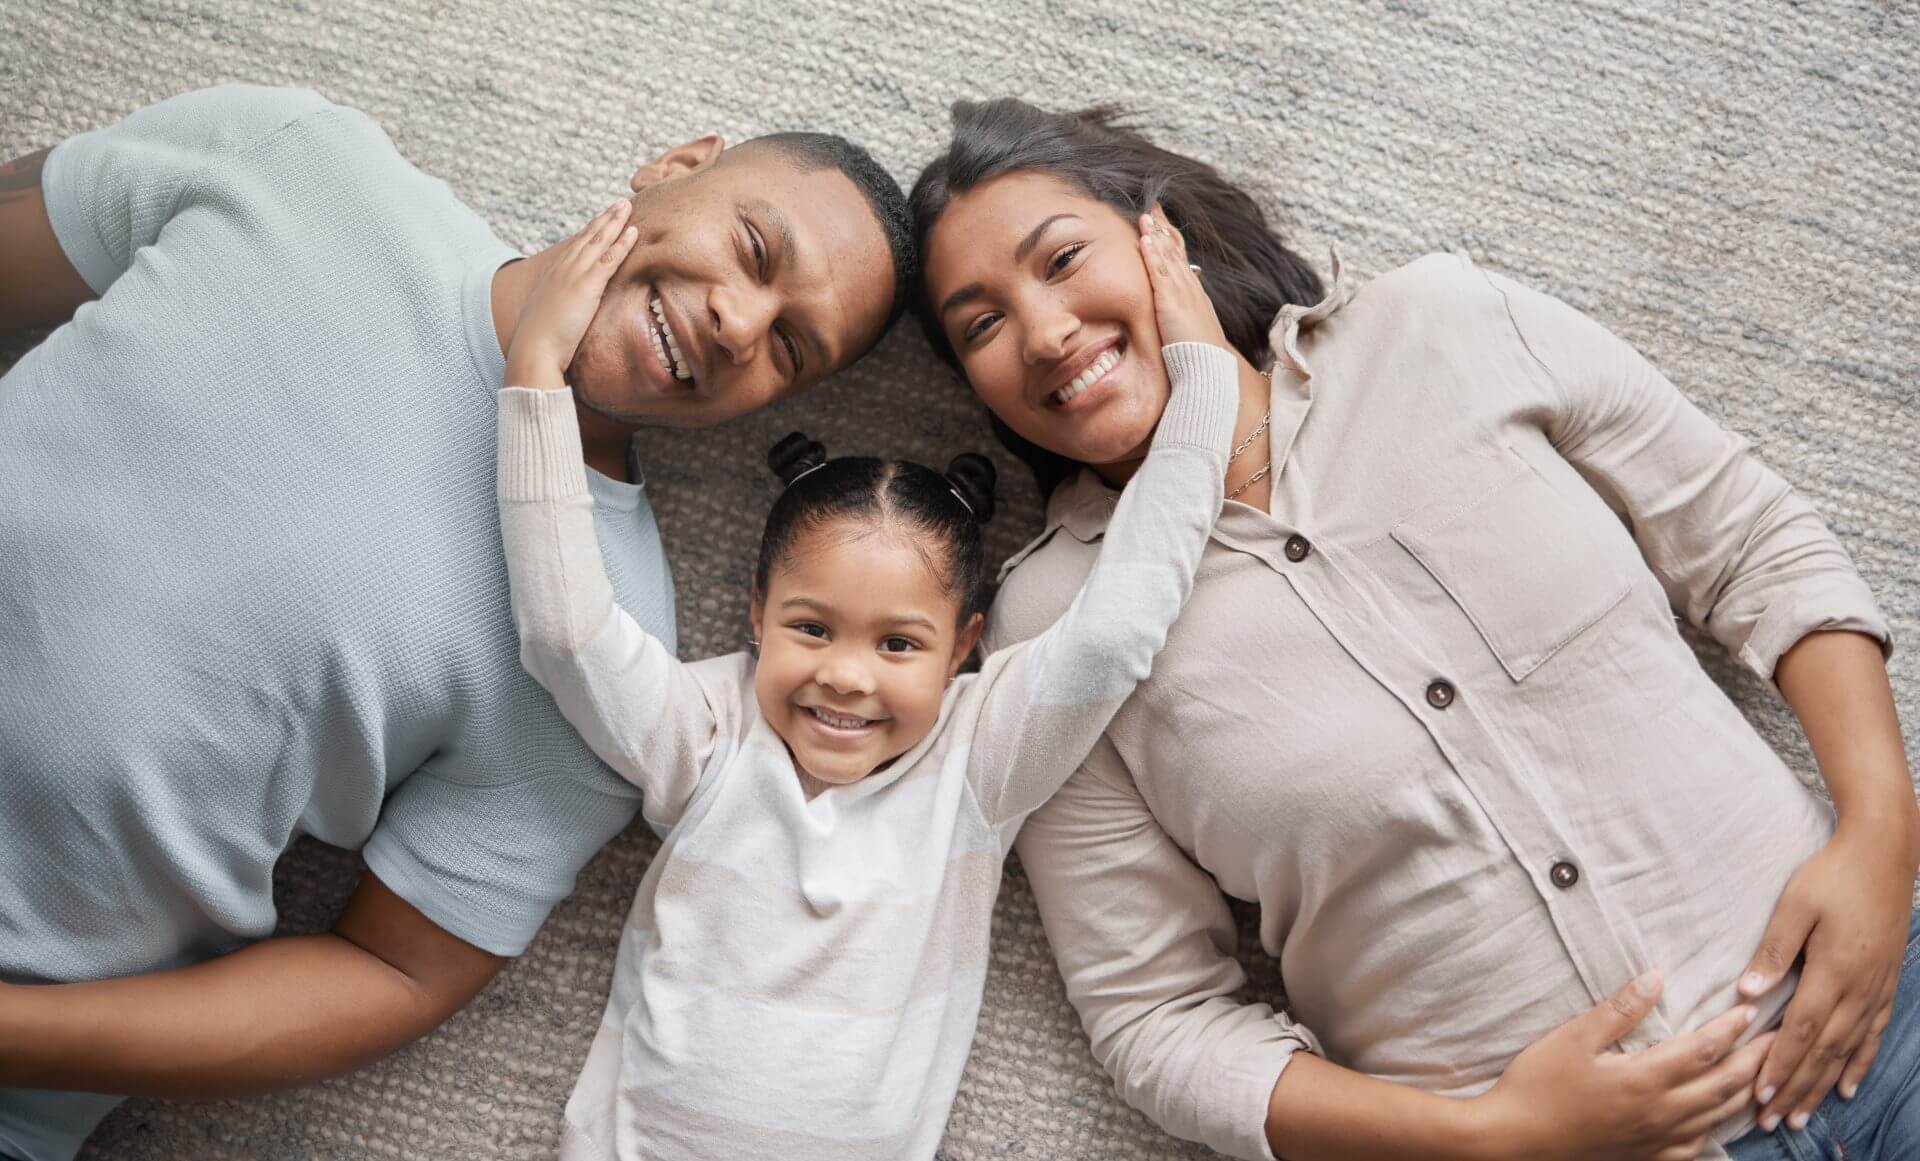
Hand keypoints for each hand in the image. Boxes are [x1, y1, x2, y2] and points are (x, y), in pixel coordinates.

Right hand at [505, 200, 638, 389]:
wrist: (534, 349)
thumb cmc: (541, 340)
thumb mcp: (550, 316)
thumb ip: (560, 307)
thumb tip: (569, 311)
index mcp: (555, 274)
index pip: (577, 246)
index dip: (592, 230)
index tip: (603, 217)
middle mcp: (564, 268)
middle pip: (589, 236)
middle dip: (605, 217)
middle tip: (620, 202)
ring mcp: (575, 275)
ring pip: (599, 241)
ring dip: (615, 222)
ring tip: (628, 205)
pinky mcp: (586, 286)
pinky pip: (608, 260)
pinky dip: (622, 244)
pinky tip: (634, 231)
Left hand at [1137, 208, 1230, 352]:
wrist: (1210, 367)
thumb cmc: (1200, 354)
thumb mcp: (1192, 328)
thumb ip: (1183, 316)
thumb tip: (1176, 314)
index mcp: (1194, 293)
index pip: (1181, 259)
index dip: (1171, 239)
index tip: (1161, 223)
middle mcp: (1190, 288)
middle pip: (1176, 251)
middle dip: (1163, 228)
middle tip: (1153, 208)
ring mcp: (1182, 293)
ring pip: (1168, 257)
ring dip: (1156, 235)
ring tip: (1145, 216)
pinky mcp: (1171, 303)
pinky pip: (1160, 274)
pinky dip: (1153, 255)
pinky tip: (1145, 240)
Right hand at [1470, 971, 1771, 1160]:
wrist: (1513, 1142)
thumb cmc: (1537, 1086)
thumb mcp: (1572, 1038)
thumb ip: (1619, 1010)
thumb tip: (1656, 978)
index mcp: (1644, 1079)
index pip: (1704, 1050)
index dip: (1731, 1029)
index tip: (1752, 1011)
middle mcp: (1661, 1113)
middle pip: (1724, 1084)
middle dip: (1756, 1060)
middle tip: (1782, 1040)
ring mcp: (1657, 1140)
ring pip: (1718, 1116)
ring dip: (1746, 1092)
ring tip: (1764, 1074)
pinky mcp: (1646, 1158)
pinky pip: (1697, 1145)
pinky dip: (1718, 1128)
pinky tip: (1720, 1119)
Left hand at [1738, 823, 1912, 1131]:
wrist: (1884, 856)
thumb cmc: (1832, 875)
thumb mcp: (1795, 904)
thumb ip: (1773, 949)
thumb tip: (1748, 992)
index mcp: (1832, 971)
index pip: (1801, 1030)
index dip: (1780, 1065)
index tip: (1759, 1094)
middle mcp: (1858, 988)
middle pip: (1823, 1051)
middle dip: (1795, 1087)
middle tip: (1773, 1120)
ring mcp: (1875, 989)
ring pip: (1847, 1050)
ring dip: (1822, 1084)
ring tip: (1802, 1115)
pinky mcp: (1884, 984)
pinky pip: (1872, 1035)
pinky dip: (1858, 1063)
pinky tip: (1847, 1086)